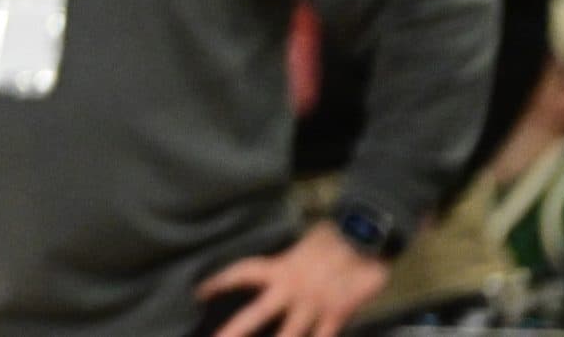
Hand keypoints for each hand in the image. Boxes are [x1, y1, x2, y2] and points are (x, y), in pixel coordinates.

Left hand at [197, 224, 388, 336]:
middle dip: (236, 330)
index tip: (199, 293)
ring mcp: (314, 305)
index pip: (241, 274)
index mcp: (279, 267)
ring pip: (289, 335)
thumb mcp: (303, 245)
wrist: (363, 236)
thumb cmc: (332, 237)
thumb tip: (277, 272)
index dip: (219, 283)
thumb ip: (288, 264)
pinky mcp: (338, 315)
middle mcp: (292, 288)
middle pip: (257, 314)